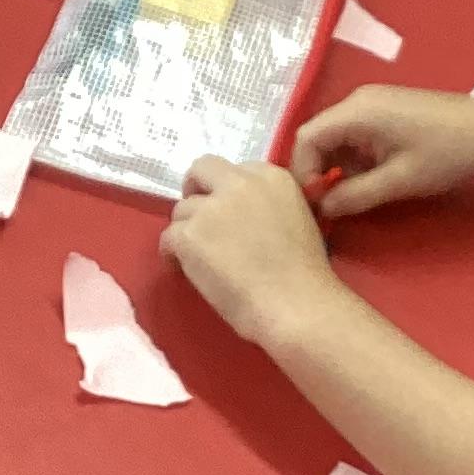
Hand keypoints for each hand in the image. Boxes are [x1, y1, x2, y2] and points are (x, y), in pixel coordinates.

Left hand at [160, 156, 337, 345]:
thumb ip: (266, 205)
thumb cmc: (305, 274)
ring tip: (199, 257)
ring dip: (187, 230)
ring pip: (182, 209)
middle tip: (199, 219)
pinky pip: (167, 238)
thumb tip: (238, 216)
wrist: (296, 304)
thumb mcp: (297, 218)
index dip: (226, 190)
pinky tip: (184, 270)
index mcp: (271, 177)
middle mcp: (239, 183)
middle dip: (195, 190)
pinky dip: (172, 254)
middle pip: (201, 170)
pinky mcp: (190, 235)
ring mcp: (211, 208)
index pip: (234, 170)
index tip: (228, 212)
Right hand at [290, 85, 473, 219]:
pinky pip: (355, 135)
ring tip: (354, 196)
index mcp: (356, 111)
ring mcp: (373, 103)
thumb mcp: (398, 182)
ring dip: (338, 168)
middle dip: (319, 171)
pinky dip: (355, 159)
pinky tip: (373, 179)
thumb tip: (322, 209)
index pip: (306, 137)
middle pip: (319, 136)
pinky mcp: (386, 111)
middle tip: (328, 205)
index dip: (302, 172)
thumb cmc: (446, 154)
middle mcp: (358, 100)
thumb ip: (354, 196)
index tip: (312, 203)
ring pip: (337, 138)